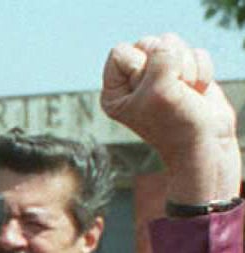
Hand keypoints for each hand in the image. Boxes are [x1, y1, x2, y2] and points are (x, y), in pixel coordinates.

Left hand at [101, 34, 240, 204]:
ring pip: (174, 44)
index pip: (120, 52)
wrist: (206, 142)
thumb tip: (169, 44)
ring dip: (186, 69)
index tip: (149, 90)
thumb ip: (160, 57)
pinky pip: (196, 52)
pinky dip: (202, 71)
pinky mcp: (185, 73)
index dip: (139, 65)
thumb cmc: (175, 123)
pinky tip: (197, 92)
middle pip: (148, 42)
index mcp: (114, 91)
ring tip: (185, 93)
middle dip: (167, 65)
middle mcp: (134, 82)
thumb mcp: (158, 90)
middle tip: (171, 93)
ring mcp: (160, 76)